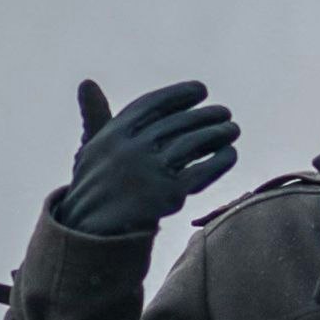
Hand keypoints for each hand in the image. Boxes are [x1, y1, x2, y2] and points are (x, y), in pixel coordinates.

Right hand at [58, 78, 240, 237]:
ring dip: (218, 133)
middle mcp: (131, 149)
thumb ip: (97, 115)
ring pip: (193, 144)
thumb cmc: (94, 189)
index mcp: (113, 134)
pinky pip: (202, 171)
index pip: (153, 104)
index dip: (179, 94)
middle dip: (206, 115)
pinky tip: (230, 154)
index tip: (201, 90)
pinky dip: (220, 160)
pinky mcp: (167, 195)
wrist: (92, 236)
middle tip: (225, 113)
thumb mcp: (91, 150)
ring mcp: (150, 172)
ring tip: (232, 129)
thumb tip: (87, 83)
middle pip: (178, 123)